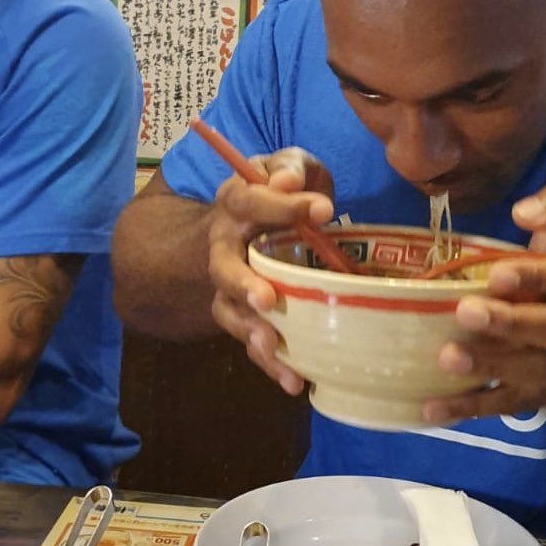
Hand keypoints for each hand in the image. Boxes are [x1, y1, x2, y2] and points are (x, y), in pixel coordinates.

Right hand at [207, 148, 334, 395]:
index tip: (323, 210)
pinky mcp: (244, 313)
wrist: (258, 216)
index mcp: (235, 201)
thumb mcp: (289, 166)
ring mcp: (230, 283)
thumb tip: (288, 184)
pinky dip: (268, 361)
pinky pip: (248, 338)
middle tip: (267, 300)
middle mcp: (224, 244)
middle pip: (222, 267)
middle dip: (242, 285)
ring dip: (250, 331)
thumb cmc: (282, 188)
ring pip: (228, 311)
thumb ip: (290, 168)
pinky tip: (293, 379)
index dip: (282, 207)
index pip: (250, 202)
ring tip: (272, 347)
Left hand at [422, 182, 545, 423]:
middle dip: (511, 325)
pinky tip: (432, 408)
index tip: (497, 273)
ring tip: (447, 358)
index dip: (537, 277)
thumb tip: (523, 211)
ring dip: (490, 367)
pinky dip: (471, 408)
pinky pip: (511, 404)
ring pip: (534, 373)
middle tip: (465, 312)